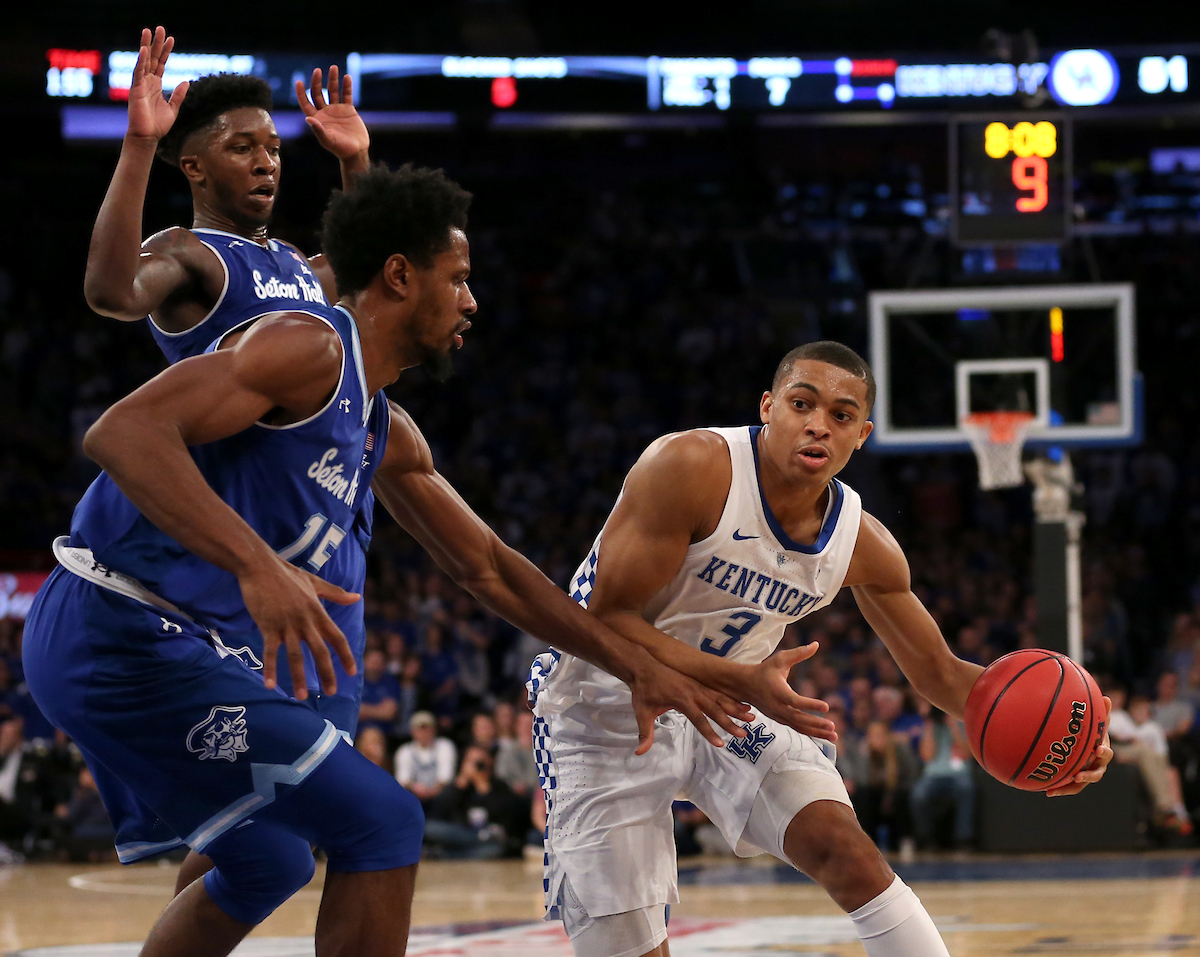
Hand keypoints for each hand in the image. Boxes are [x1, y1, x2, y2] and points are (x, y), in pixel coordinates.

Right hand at [126, 26, 188, 142]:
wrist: (148, 137)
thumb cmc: (158, 125)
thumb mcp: (174, 108)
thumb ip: (179, 95)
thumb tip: (187, 81)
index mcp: (156, 85)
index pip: (161, 63)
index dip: (166, 51)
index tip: (171, 39)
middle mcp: (148, 81)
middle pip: (153, 58)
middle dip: (156, 43)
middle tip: (159, 28)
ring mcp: (141, 84)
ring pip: (144, 61)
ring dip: (146, 45)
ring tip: (148, 31)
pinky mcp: (136, 90)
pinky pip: (138, 72)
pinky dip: (141, 61)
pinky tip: (144, 50)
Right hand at [237, 556, 358, 698]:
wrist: (260, 566)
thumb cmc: (287, 574)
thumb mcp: (315, 582)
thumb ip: (336, 593)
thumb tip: (357, 597)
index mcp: (318, 612)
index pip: (337, 637)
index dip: (346, 655)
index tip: (352, 672)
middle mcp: (305, 621)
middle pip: (320, 651)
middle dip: (327, 673)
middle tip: (331, 692)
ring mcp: (286, 624)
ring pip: (295, 656)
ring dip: (299, 677)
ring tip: (301, 696)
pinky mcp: (268, 626)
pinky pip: (270, 651)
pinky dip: (270, 668)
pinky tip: (270, 685)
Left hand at [295, 66, 369, 161]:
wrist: (356, 152)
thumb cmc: (340, 149)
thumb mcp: (328, 140)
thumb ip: (318, 130)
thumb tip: (307, 118)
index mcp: (316, 119)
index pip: (305, 102)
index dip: (301, 92)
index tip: (298, 81)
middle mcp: (325, 112)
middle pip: (317, 93)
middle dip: (316, 81)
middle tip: (318, 71)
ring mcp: (336, 110)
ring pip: (332, 91)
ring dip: (332, 80)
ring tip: (333, 68)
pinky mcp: (348, 109)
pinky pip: (346, 95)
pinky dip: (346, 86)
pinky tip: (346, 77)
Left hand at [628, 655, 752, 755]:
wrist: (643, 665)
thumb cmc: (643, 690)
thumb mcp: (642, 712)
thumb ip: (645, 733)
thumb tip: (640, 753)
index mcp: (681, 699)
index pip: (698, 719)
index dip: (709, 733)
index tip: (721, 744)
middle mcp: (693, 692)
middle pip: (715, 709)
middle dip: (730, 722)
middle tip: (743, 734)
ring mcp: (697, 686)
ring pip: (720, 698)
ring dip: (735, 708)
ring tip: (751, 716)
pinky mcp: (699, 683)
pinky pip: (717, 692)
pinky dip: (730, 698)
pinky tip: (742, 704)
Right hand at [740, 642, 836, 741]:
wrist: (744, 685)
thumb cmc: (765, 670)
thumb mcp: (780, 659)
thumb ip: (799, 653)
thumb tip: (816, 644)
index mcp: (777, 691)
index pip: (794, 700)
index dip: (810, 704)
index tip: (826, 706)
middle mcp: (777, 706)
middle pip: (798, 719)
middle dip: (816, 724)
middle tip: (833, 727)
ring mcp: (778, 715)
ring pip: (798, 727)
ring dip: (816, 732)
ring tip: (834, 737)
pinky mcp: (780, 720)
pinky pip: (797, 728)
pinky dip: (810, 732)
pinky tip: (824, 735)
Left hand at [1046, 695, 1113, 796]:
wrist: (1087, 743)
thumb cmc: (1091, 731)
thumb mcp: (1095, 721)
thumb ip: (1100, 712)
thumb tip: (1107, 697)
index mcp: (1102, 750)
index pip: (1106, 753)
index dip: (1103, 752)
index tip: (1097, 749)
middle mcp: (1096, 765)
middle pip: (1097, 773)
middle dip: (1089, 775)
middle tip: (1078, 776)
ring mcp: (1087, 773)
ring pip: (1081, 783)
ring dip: (1071, 787)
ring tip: (1057, 790)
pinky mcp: (1076, 779)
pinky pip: (1069, 786)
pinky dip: (1060, 789)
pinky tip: (1047, 791)